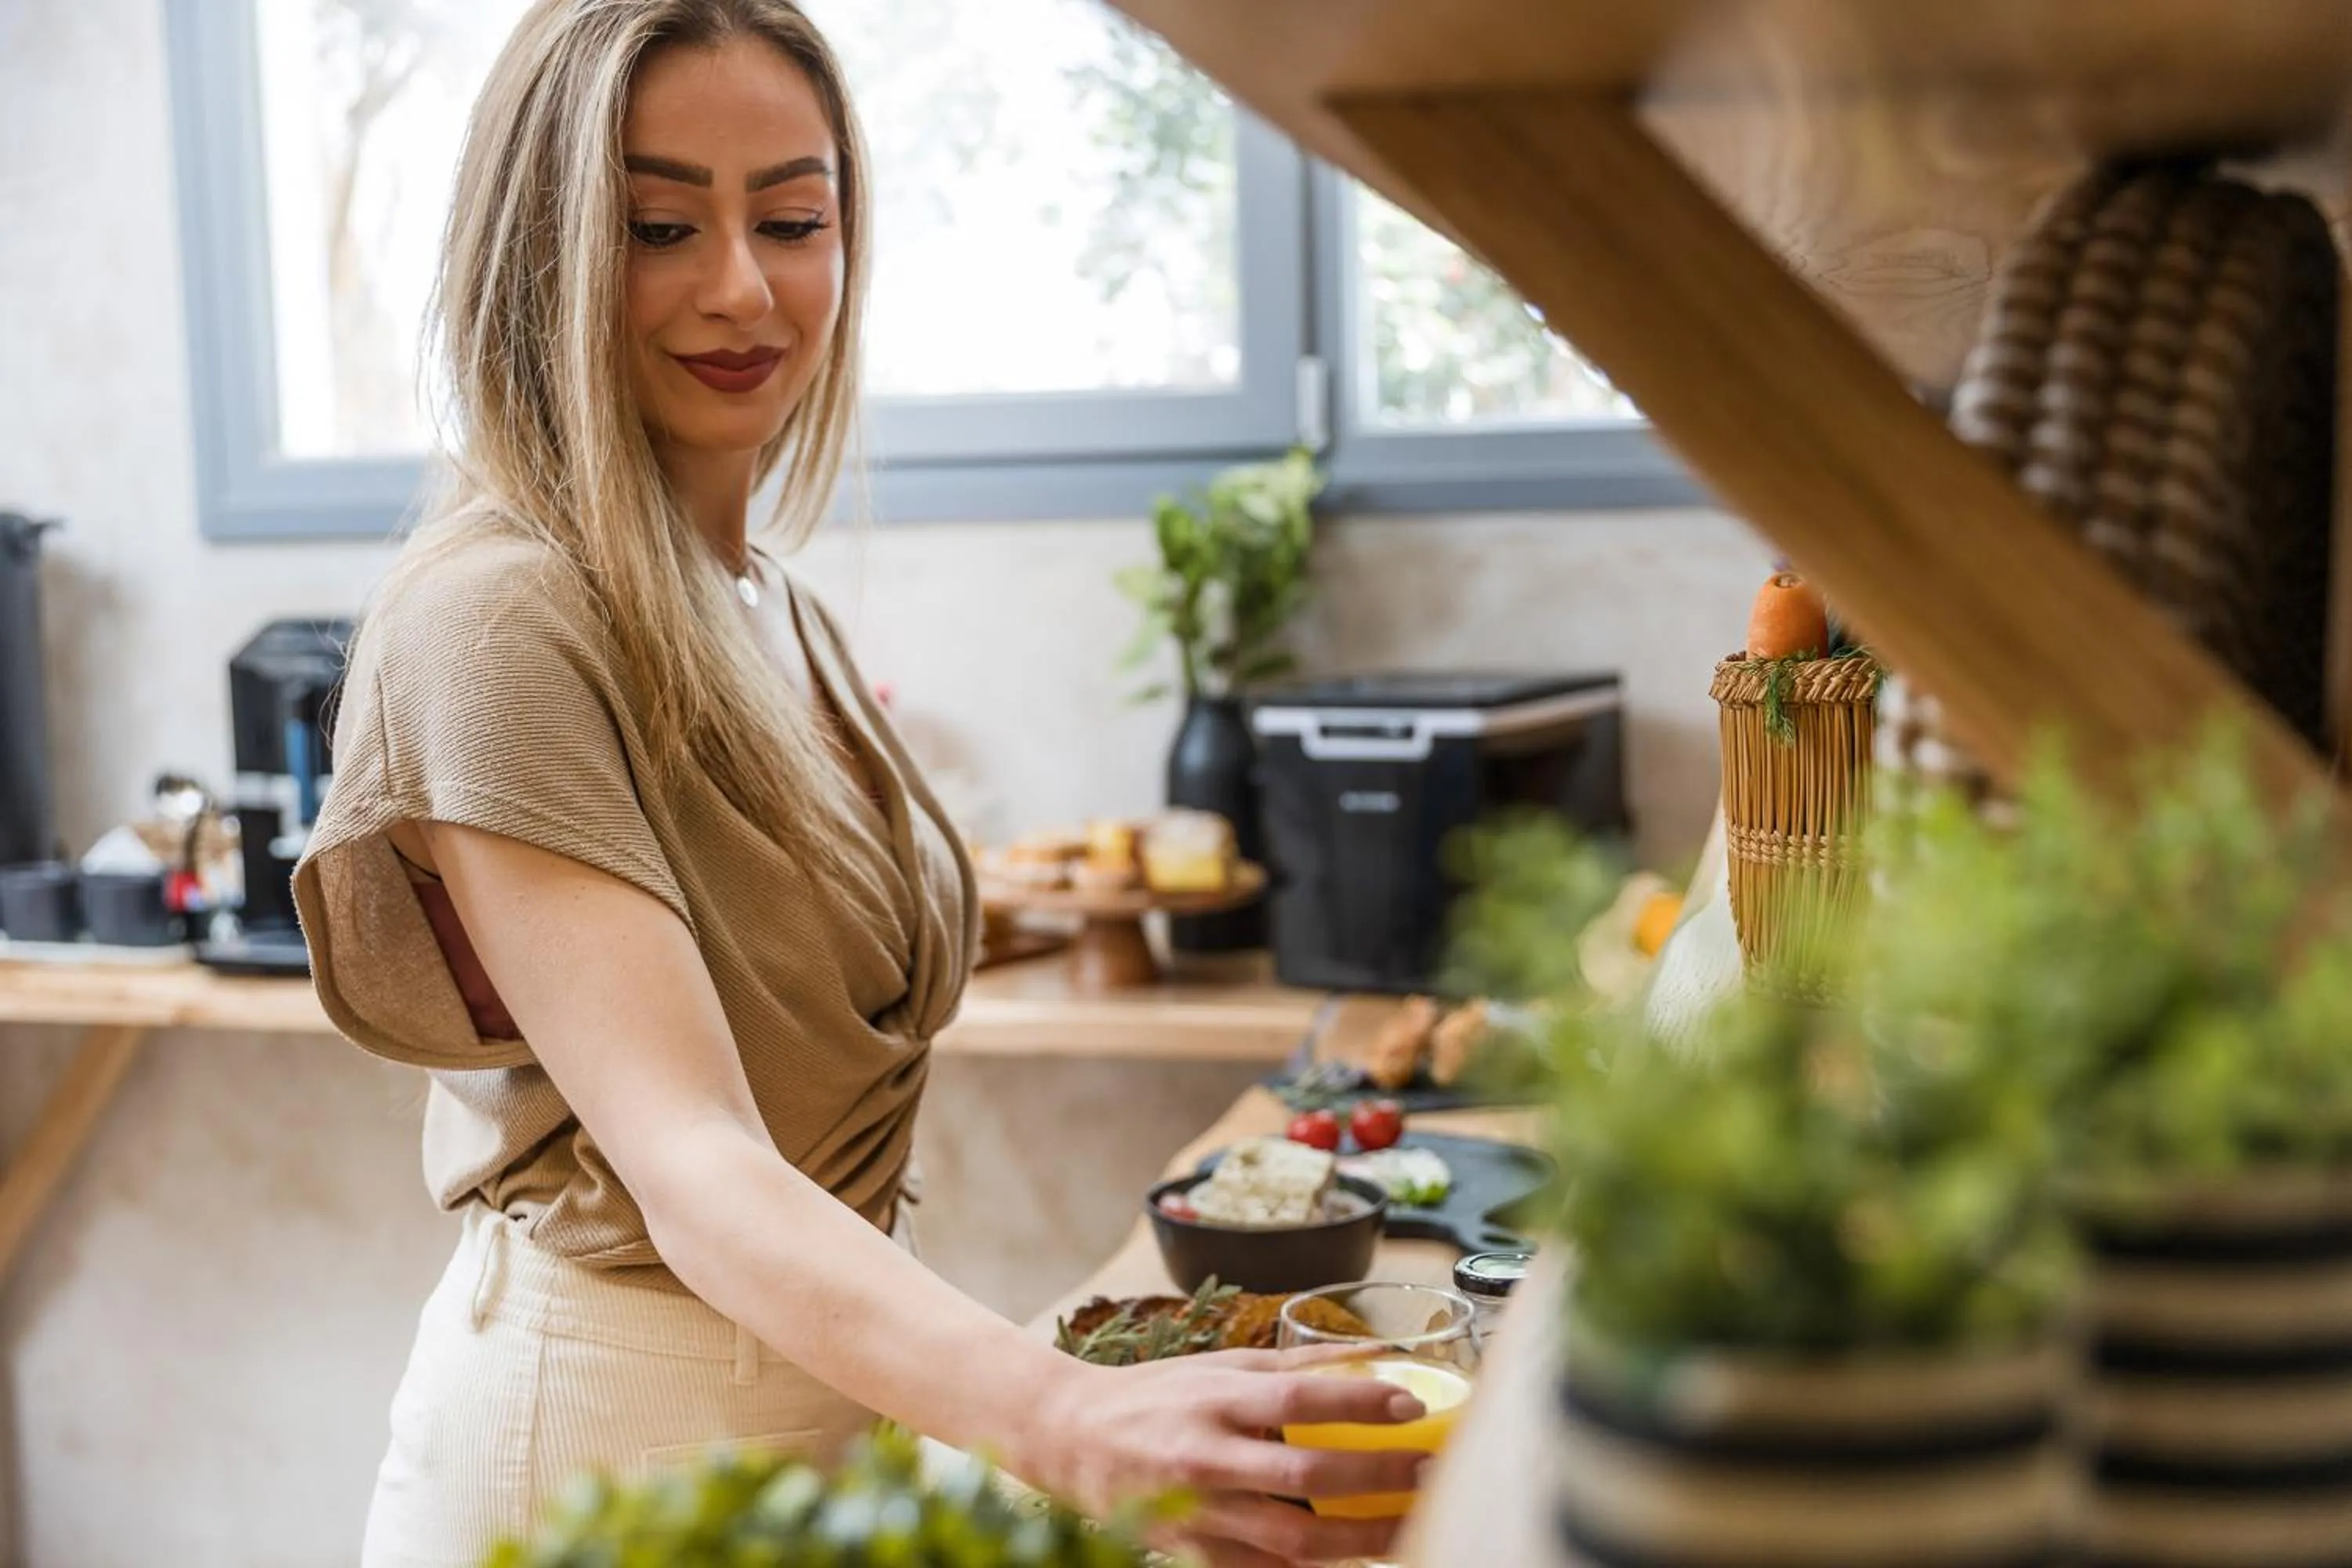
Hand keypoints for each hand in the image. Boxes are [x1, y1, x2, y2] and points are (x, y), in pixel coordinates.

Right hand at [1014, 1345, 1430, 1565]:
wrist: (1071, 1441)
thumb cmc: (1156, 1396)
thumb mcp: (1219, 1364)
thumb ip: (1295, 1364)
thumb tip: (1376, 1352)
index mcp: (1214, 1399)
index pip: (1298, 1399)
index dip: (1359, 1403)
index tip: (1411, 1404)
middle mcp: (1206, 1458)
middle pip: (1305, 1479)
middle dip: (1377, 1479)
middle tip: (1430, 1470)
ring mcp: (1199, 1515)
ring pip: (1294, 1543)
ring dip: (1362, 1540)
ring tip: (1412, 1526)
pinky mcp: (1195, 1555)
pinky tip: (1355, 1558)